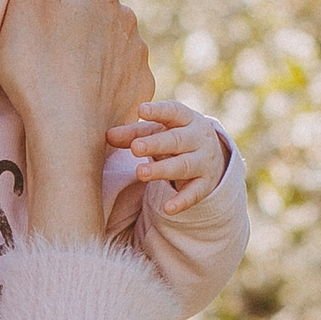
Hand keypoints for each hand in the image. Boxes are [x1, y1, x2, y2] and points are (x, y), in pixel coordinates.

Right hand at [0, 0, 155, 240]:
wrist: (65, 133)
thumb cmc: (36, 64)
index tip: (28, 24)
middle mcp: (126, 14)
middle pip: (88, 10)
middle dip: (68, 24)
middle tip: (39, 52)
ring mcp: (136, 52)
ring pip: (103, 42)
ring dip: (84, 53)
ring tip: (57, 77)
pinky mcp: (138, 86)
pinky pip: (113, 75)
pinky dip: (97, 81)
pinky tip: (77, 95)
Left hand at [106, 102, 228, 214]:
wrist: (212, 158)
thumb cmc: (175, 139)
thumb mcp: (157, 132)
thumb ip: (133, 134)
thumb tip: (108, 135)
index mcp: (186, 120)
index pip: (174, 112)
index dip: (158, 111)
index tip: (141, 110)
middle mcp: (198, 138)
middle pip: (177, 140)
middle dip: (156, 144)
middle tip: (135, 148)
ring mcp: (204, 162)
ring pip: (184, 166)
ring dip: (162, 170)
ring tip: (140, 173)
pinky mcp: (205, 184)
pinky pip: (194, 193)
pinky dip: (182, 201)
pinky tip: (167, 208)